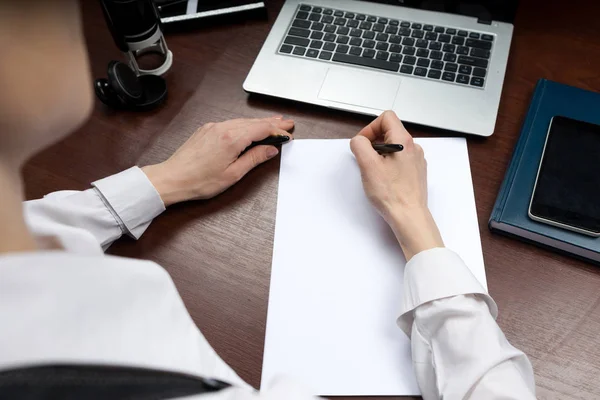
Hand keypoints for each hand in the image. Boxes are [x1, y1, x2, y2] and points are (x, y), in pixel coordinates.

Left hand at [142, 116, 293, 205]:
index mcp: (232, 139)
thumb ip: (254, 159)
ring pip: (242, 121)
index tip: (288, 133)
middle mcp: (222, 128)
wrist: (172, 178)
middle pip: (254, 122)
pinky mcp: (206, 130)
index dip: (277, 131)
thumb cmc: (199, 180)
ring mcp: (213, 127)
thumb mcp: (233, 174)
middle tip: (287, 123)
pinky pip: (230, 123)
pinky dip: (244, 124)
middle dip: (272, 122)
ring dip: (259, 122)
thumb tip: (270, 150)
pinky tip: (249, 127)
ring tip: (273, 123)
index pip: (262, 129)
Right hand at [350, 111, 442, 259]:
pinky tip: (384, 179)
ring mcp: (416, 160)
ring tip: (375, 171)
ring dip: (381, 154)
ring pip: (394, 147)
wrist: (409, 216)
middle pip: (390, 131)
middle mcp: (413, 148)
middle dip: (374, 142)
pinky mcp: (416, 172)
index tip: (363, 143)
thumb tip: (359, 141)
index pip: (386, 118)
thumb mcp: (368, 165)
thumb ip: (360, 146)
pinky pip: (400, 160)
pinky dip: (389, 164)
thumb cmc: (392, 194)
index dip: (370, 128)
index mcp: (403, 141)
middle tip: (366, 159)